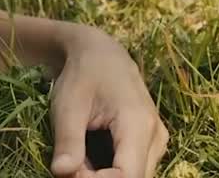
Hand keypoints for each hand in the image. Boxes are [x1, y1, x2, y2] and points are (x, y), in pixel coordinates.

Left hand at [49, 27, 168, 177]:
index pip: (127, 177)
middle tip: (70, 163)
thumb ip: (68, 142)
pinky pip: (133, 168)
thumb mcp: (68, 106)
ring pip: (134, 176)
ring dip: (102, 176)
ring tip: (78, 154)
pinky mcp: (151, 143)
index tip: (70, 169)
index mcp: (138, 123)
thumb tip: (61, 173)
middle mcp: (156, 136)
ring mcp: (157, 140)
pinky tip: (88, 153)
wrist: (100, 53)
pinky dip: (108, 170)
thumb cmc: (83, 75)